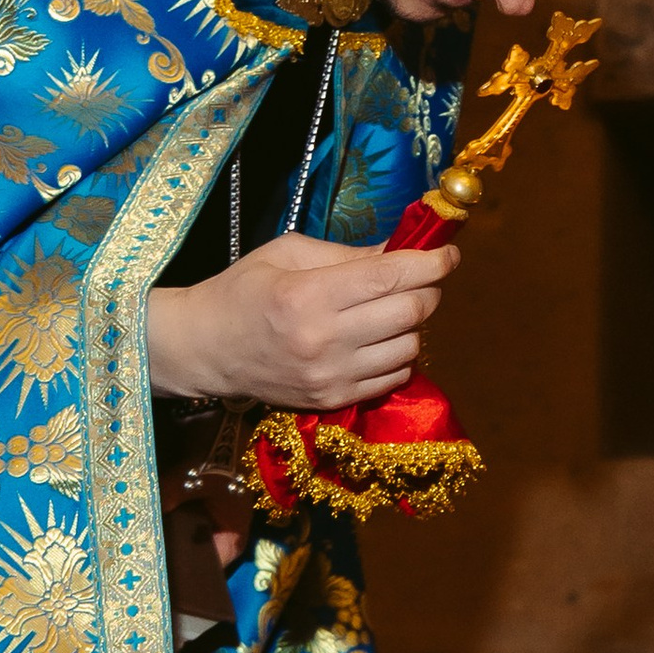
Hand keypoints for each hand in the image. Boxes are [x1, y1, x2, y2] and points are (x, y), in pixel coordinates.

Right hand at [147, 231, 456, 412]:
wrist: (205, 349)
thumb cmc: (243, 291)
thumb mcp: (288, 254)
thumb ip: (348, 254)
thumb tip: (401, 252)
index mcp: (309, 295)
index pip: (391, 277)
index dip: (430, 262)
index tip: (448, 253)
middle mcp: (324, 340)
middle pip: (410, 312)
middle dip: (428, 290)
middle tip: (422, 278)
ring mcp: (331, 376)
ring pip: (409, 347)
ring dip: (413, 325)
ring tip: (392, 310)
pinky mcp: (333, 400)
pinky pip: (394, 377)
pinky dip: (399, 355)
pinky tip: (378, 340)